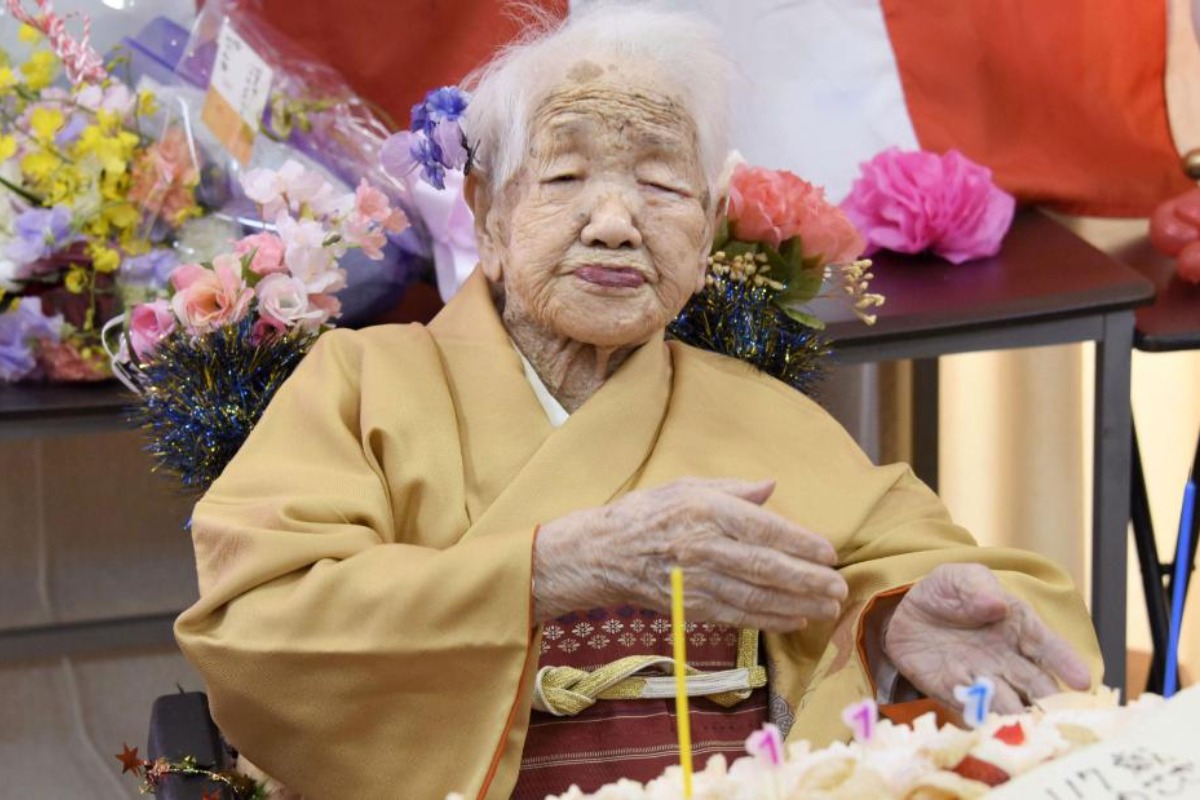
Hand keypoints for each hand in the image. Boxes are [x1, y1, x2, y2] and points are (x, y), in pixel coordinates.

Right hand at [533, 477, 847, 631]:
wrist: (604, 553)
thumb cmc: (648, 513)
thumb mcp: (687, 486)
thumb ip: (733, 488)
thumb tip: (772, 486)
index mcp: (706, 510)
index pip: (764, 529)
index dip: (800, 543)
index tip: (829, 553)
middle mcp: (703, 546)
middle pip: (766, 567)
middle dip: (808, 580)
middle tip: (840, 587)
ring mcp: (696, 580)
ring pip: (756, 596)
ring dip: (797, 604)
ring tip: (827, 607)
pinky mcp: (690, 607)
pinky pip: (737, 616)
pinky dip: (768, 620)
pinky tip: (793, 620)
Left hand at [883, 563, 1091, 713]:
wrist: (907, 612)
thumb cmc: (946, 592)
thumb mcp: (959, 577)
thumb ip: (977, 586)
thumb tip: (996, 603)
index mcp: (1019, 626)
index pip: (1047, 646)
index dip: (1065, 662)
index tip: (1082, 681)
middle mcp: (1008, 659)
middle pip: (1036, 684)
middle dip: (1049, 700)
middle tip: (1060, 715)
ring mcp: (983, 678)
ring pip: (1008, 702)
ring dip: (1017, 715)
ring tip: (1026, 726)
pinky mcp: (955, 692)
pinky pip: (971, 708)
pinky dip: (981, 718)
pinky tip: (988, 728)